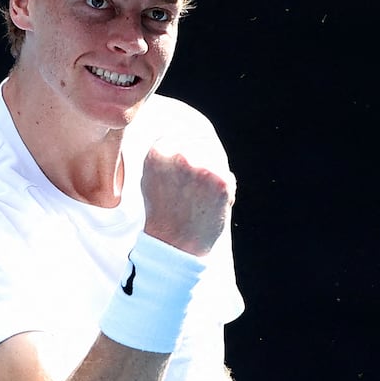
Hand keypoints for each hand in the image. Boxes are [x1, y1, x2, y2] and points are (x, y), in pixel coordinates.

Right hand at [140, 139, 234, 256]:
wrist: (175, 244)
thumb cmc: (163, 213)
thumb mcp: (151, 178)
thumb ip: (165, 155)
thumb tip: (181, 136)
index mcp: (158, 152)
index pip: (184, 135)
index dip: (191, 150)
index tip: (187, 172)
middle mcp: (179, 156)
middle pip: (203, 144)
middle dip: (203, 162)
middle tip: (192, 190)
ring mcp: (202, 168)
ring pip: (217, 160)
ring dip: (214, 177)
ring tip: (199, 199)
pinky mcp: (221, 181)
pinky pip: (228, 177)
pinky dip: (225, 191)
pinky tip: (210, 205)